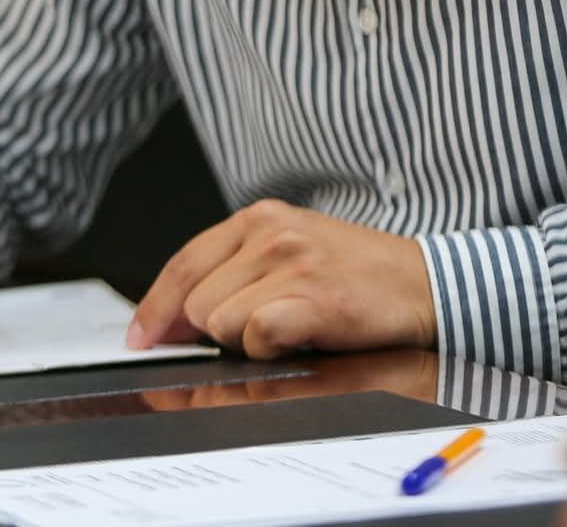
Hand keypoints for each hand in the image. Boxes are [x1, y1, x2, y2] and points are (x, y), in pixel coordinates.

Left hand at [128, 200, 433, 358]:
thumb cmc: (356, 274)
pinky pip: (257, 335)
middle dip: (216, 330)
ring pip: (220, 322)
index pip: (183, 263)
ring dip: (248, 341)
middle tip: (262, 329)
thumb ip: (234, 272)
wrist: (426, 284)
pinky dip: (271, 349)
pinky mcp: (315, 297)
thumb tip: (174, 318)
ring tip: (290, 328)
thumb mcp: (290, 252)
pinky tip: (301, 338)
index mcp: (258, 218)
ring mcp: (292, 262)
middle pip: (196, 301)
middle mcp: (270, 234)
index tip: (140, 338)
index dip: (154, 307)